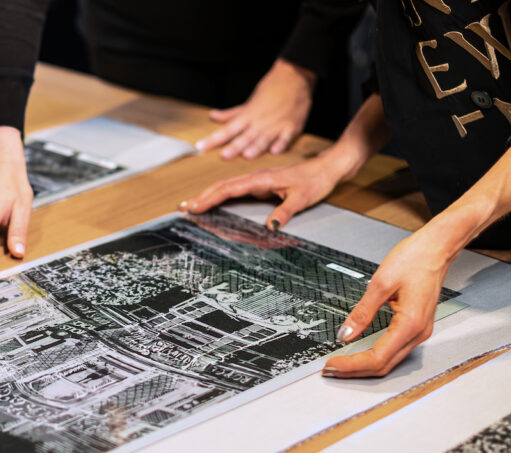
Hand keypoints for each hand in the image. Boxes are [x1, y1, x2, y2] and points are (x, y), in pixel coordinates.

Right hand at [181, 144, 360, 228]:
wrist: (327, 167)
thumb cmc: (315, 181)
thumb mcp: (302, 199)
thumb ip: (285, 211)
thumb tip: (270, 226)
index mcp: (261, 179)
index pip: (229, 188)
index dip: (210, 198)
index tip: (195, 206)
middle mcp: (255, 177)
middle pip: (221, 185)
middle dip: (201, 196)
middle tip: (182, 207)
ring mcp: (257, 179)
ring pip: (226, 185)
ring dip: (208, 194)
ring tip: (192, 204)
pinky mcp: (260, 183)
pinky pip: (235, 188)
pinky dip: (220, 194)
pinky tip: (214, 200)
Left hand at [195, 59, 314, 159]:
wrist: (295, 78)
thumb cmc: (271, 89)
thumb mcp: (250, 102)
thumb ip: (232, 113)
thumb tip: (213, 116)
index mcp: (248, 116)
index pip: (227, 130)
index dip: (213, 139)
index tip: (200, 146)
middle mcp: (260, 122)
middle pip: (244, 137)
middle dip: (234, 147)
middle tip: (223, 156)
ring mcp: (276, 125)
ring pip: (264, 139)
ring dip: (256, 147)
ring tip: (247, 155)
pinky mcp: (291, 127)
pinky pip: (286, 138)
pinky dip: (281, 144)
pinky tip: (275, 151)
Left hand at [320, 140, 510, 378]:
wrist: (437, 247)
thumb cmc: (415, 259)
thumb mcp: (381, 283)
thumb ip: (362, 312)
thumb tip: (345, 334)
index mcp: (411, 323)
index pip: (377, 357)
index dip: (352, 365)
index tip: (331, 365)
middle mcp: (418, 333)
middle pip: (384, 366)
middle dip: (355, 371)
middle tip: (330, 370)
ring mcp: (420, 332)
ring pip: (390, 362)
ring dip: (364, 366)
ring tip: (340, 364)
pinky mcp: (417, 328)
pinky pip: (394, 352)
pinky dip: (375, 356)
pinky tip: (359, 354)